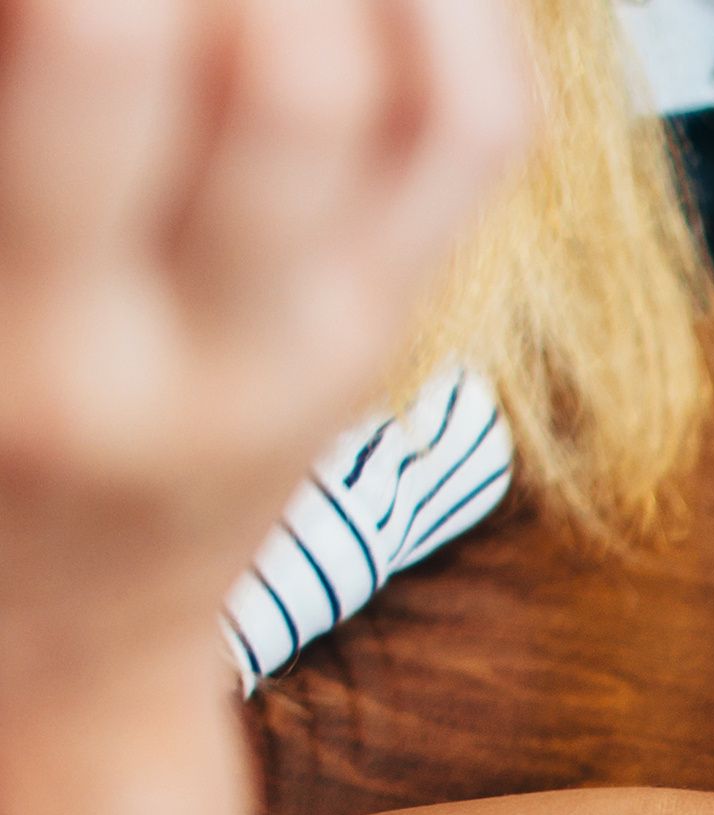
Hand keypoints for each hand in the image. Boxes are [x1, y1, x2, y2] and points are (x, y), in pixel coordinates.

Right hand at [0, 0, 527, 684]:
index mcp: (33, 339)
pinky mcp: (388, 328)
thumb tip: (69, 9)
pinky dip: (452, 7)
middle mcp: (207, 353)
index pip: (102, 55)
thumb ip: (19, 106)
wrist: (59, 656)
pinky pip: (474, 137)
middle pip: (291, 80)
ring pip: (419, 105)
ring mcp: (329, 346)